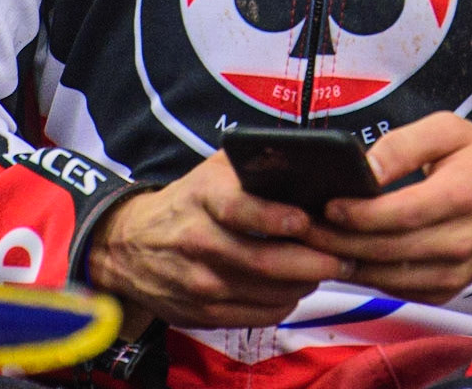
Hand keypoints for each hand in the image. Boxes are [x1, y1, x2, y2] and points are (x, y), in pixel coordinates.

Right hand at [85, 151, 357, 329]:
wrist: (128, 245)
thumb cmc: (187, 202)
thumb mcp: (212, 170)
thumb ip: (253, 163)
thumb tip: (307, 157)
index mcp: (202, 198)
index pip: (239, 209)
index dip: (275, 217)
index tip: (306, 220)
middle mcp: (199, 241)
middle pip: (262, 261)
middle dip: (311, 262)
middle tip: (342, 256)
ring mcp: (199, 282)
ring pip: (265, 292)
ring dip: (303, 284)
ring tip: (327, 270)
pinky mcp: (202, 312)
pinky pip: (255, 314)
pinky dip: (283, 304)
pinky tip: (296, 289)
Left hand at [300, 112, 471, 305]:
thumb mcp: (449, 131)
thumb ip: (405, 144)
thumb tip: (365, 167)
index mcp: (462, 196)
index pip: (402, 214)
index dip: (360, 214)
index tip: (327, 204)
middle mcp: (459, 242)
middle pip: (387, 249)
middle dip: (339, 240)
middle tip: (302, 226)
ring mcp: (453, 273)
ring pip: (386, 276)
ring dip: (345, 261)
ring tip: (311, 242)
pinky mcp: (444, 290)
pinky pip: (395, 289)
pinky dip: (364, 275)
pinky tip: (341, 256)